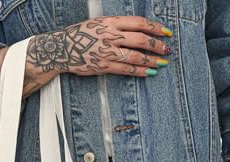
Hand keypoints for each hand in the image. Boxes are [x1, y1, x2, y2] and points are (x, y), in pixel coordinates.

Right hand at [30, 16, 172, 77]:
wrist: (62, 48)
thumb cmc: (81, 35)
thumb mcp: (99, 23)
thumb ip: (117, 26)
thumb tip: (137, 30)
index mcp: (111, 22)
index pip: (139, 23)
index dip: (155, 28)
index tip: (166, 32)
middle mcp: (111, 36)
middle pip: (140, 39)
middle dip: (157, 45)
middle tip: (167, 49)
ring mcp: (107, 52)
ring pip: (135, 56)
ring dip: (151, 60)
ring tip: (162, 62)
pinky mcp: (104, 66)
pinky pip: (125, 69)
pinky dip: (139, 71)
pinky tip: (149, 72)